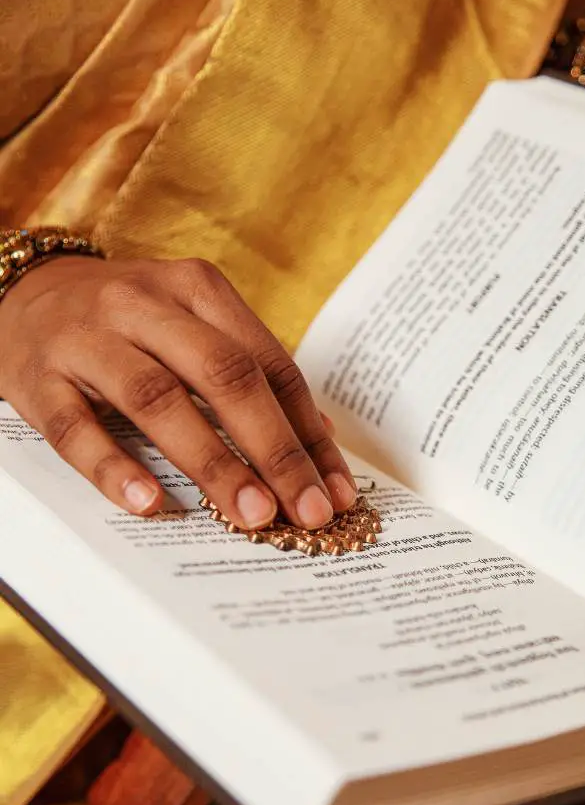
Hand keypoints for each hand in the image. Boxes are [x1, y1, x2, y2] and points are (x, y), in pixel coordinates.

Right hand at [0, 255, 355, 526]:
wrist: (23, 294)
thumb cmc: (127, 323)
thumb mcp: (191, 324)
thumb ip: (250, 371)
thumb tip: (317, 438)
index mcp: (197, 290)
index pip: (269, 364)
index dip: (307, 431)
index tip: (333, 489)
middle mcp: (146, 305)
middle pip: (224, 375)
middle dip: (273, 449)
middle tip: (304, 510)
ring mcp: (89, 339)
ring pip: (157, 399)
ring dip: (211, 461)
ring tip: (250, 514)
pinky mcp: (38, 377)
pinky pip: (75, 427)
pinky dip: (114, 467)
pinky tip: (150, 504)